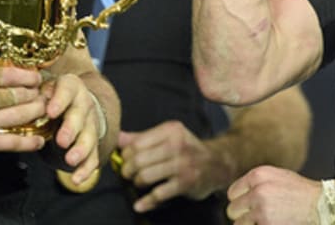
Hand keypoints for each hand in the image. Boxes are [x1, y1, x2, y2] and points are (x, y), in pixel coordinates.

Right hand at [0, 65, 46, 164]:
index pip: (6, 74)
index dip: (26, 74)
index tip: (36, 76)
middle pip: (18, 94)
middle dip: (35, 94)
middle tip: (44, 93)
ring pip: (20, 116)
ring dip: (37, 112)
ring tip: (44, 109)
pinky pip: (12, 142)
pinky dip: (29, 142)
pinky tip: (39, 140)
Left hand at [42, 73, 104, 186]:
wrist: (76, 104)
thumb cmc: (51, 96)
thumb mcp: (43, 87)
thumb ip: (35, 90)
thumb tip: (26, 94)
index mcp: (71, 87)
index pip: (67, 90)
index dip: (59, 100)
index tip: (50, 112)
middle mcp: (84, 104)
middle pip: (80, 116)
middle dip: (71, 129)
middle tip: (62, 141)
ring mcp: (91, 124)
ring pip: (89, 137)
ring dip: (81, 149)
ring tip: (70, 160)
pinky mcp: (93, 144)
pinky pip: (92, 157)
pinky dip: (85, 169)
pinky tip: (77, 179)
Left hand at [117, 120, 232, 211]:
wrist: (217, 164)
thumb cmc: (186, 149)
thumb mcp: (167, 137)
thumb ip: (141, 137)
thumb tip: (117, 137)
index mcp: (170, 130)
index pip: (136, 143)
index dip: (126, 154)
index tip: (126, 160)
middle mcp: (177, 145)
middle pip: (138, 160)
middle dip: (128, 170)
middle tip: (129, 174)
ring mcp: (183, 165)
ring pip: (145, 176)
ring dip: (136, 183)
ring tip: (138, 182)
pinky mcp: (186, 183)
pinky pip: (158, 194)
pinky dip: (146, 202)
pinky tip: (140, 204)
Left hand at [226, 165, 320, 224]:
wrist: (322, 206)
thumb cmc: (302, 193)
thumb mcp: (279, 177)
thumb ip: (258, 183)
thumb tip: (239, 196)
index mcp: (259, 175)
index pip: (232, 193)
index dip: (241, 202)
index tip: (248, 207)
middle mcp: (258, 191)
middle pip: (233, 210)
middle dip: (243, 216)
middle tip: (257, 218)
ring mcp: (262, 210)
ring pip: (239, 224)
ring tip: (265, 221)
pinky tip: (272, 223)